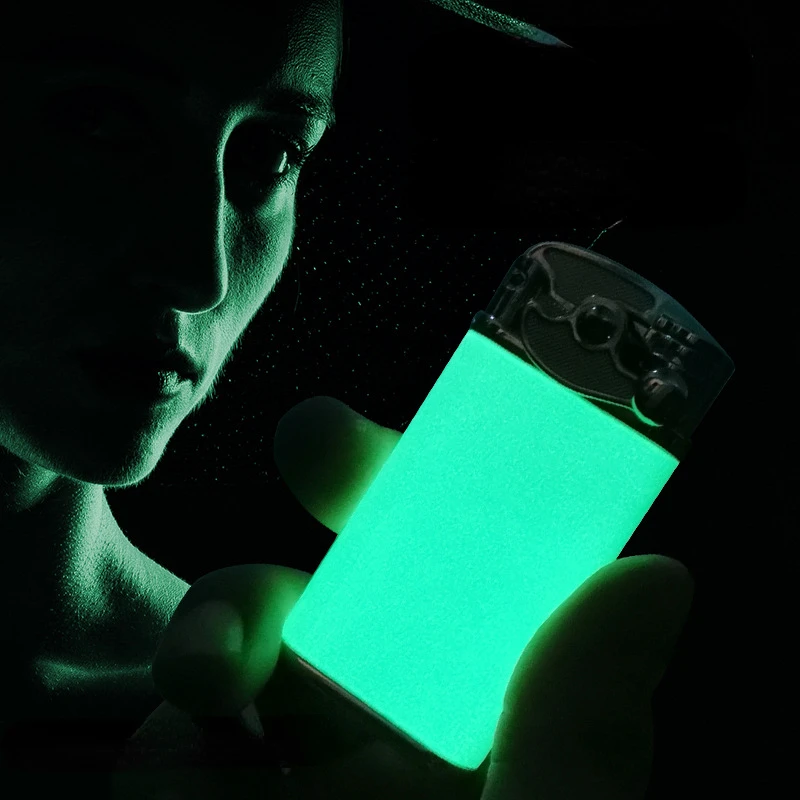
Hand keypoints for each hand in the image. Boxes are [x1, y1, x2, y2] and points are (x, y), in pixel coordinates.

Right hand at [115, 396, 694, 798]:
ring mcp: (299, 788)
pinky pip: (171, 759)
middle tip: (266, 512)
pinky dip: (167, 757)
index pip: (457, 581)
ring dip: (215, 639)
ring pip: (239, 661)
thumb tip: (655, 573)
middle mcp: (397, 742)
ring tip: (211, 690)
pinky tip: (182, 780)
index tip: (343, 442)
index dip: (412, 498)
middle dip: (308, 535)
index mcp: (491, 728)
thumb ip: (587, 736)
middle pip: (331, 602)